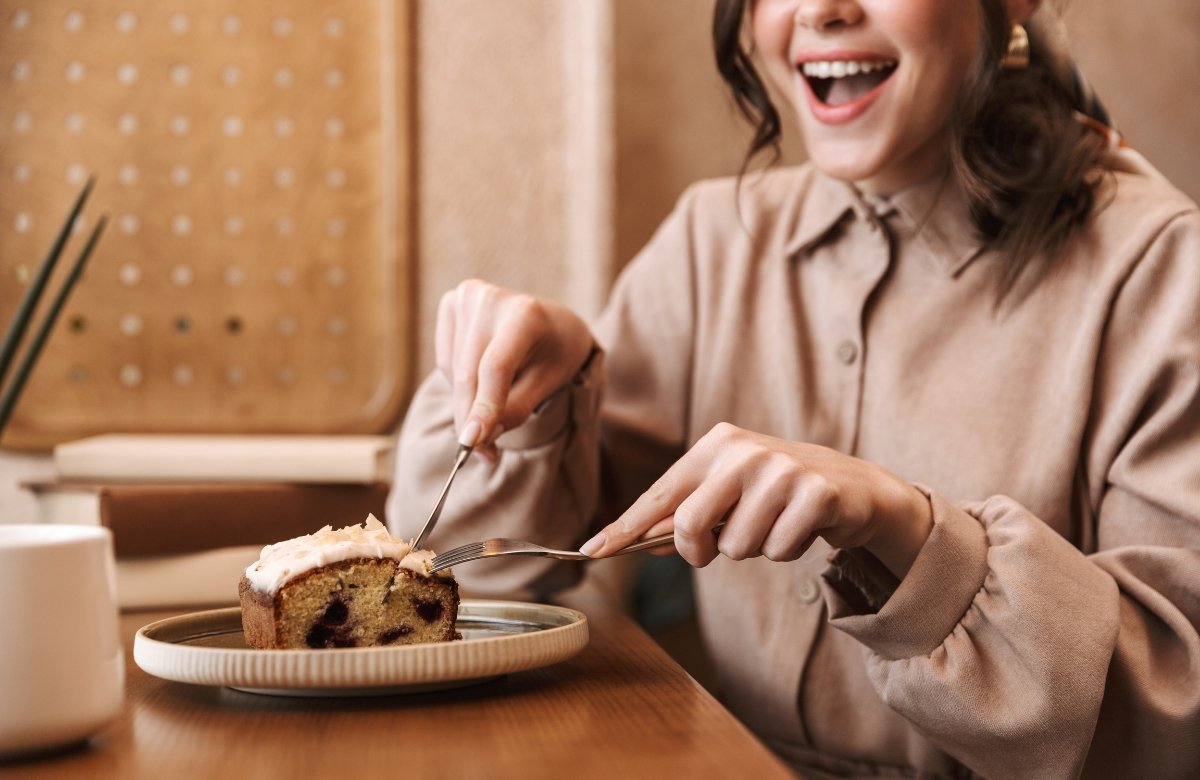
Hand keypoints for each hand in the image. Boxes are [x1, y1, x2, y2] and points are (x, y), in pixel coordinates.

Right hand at [436, 280, 594, 456]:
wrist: (552, 321)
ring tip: (496, 405)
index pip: (495, 367)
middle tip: (483, 454)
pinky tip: (484, 376)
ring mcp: (466, 297)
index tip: (474, 442)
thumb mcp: (549, 384)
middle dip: (472, 418)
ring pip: (454, 372)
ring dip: (468, 402)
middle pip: (469, 374)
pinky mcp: (451, 304)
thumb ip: (515, 410)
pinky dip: (461, 382)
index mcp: (525, 312)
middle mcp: (489, 298)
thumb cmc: (556, 353)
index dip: (483, 407)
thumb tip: (478, 436)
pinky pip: (445, 361)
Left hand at [579, 423, 933, 576]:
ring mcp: (782, 470)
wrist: (855, 486)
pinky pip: (777, 552)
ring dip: (755, 549)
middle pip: (690, 526)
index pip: (660, 495)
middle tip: (723, 543)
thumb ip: (687, 513)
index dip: (625, 528)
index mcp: (716, 445)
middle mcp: (744, 451)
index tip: (591, 551)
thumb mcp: (730, 493)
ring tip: (776, 523)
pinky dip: (787, 551)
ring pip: (736, 548)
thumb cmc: (778, 492)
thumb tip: (640, 541)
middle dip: (702, 550)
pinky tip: (801, 527)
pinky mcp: (816, 494)